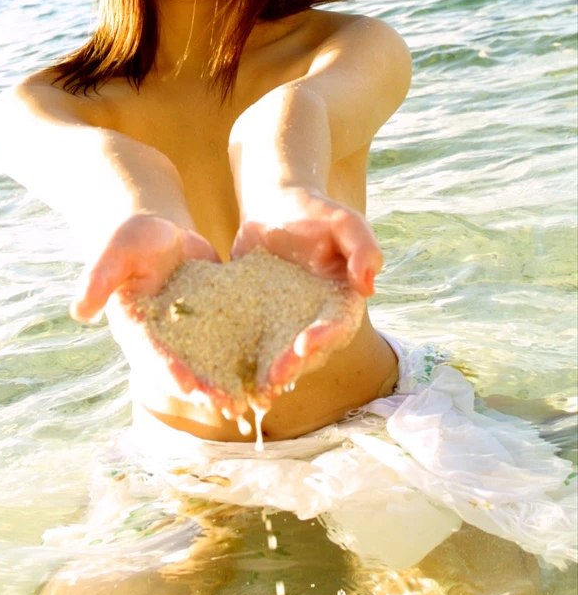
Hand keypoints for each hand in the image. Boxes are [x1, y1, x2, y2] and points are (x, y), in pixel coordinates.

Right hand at [71, 215, 235, 410]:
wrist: (160, 232)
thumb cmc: (131, 240)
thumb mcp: (115, 252)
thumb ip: (98, 279)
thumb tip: (79, 312)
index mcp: (135, 329)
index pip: (150, 353)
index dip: (168, 370)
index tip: (188, 386)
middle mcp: (162, 341)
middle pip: (183, 370)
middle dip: (204, 389)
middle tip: (228, 405)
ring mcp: (190, 337)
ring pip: (209, 366)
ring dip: (229, 385)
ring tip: (253, 402)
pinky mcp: (215, 324)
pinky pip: (230, 346)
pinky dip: (247, 361)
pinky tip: (271, 375)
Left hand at [232, 187, 379, 396]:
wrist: (275, 206)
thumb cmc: (315, 212)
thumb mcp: (343, 221)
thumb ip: (362, 247)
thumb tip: (368, 286)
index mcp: (341, 301)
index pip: (338, 326)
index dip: (324, 339)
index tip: (304, 345)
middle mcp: (316, 319)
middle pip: (310, 351)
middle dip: (294, 366)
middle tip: (274, 377)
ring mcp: (286, 322)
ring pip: (282, 356)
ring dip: (270, 373)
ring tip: (255, 387)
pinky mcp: (257, 320)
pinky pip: (252, 343)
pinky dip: (242, 360)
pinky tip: (225, 373)